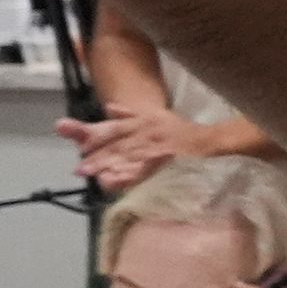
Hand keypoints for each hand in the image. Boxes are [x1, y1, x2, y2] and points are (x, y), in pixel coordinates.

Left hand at [58, 106, 209, 191]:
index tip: (80, 147)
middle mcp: (145, 131)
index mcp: (142, 121)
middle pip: (117, 144)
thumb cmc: (180, 130)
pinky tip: (117, 180)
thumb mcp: (155, 115)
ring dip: (108, 166)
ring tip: (91, 176)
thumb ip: (129, 113)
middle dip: (97, 156)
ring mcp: (155, 146)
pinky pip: (145, 169)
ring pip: (128, 157)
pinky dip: (130, 175)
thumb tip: (107, 107)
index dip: (96, 138)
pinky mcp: (164, 160)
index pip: (114, 129)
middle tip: (79, 169)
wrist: (207, 139)